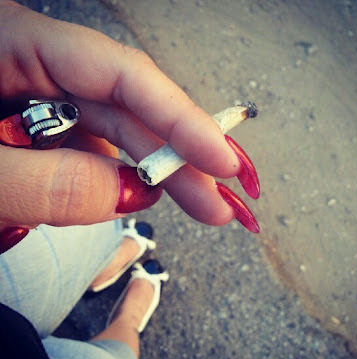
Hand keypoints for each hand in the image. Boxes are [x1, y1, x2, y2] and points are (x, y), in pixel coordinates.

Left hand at [0, 1, 258, 251]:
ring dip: (163, 174)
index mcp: (12, 45)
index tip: (223, 161)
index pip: (120, 75)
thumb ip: (37, 182)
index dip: (181, 119)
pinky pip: (93, 155)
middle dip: (184, 159)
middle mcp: (37, 69)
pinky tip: (142, 196)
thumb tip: (129, 193)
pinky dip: (121, 181)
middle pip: (131, 109)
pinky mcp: (42, 133)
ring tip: (205, 205)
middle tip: (224, 202)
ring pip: (119, 135)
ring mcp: (42, 103)